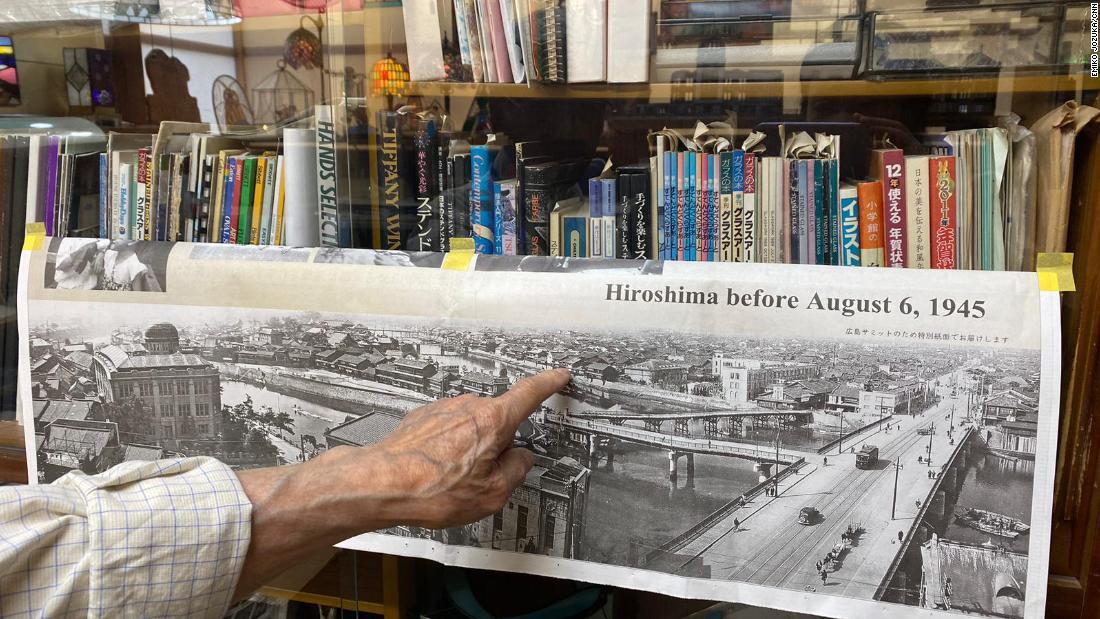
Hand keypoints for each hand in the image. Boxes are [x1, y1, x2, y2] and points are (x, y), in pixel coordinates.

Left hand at [234, 368, 570, 599]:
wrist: (382, 484)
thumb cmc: (435, 490)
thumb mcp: (493, 493)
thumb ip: (516, 471)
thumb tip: (520, 458)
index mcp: (494, 420)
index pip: (529, 394)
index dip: (548, 384)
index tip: (559, 375)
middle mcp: (469, 406)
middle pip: (498, 421)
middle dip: (498, 446)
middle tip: (484, 478)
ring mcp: (442, 409)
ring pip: (472, 428)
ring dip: (470, 449)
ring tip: (452, 481)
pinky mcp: (422, 418)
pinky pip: (447, 431)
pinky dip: (447, 450)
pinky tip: (434, 472)